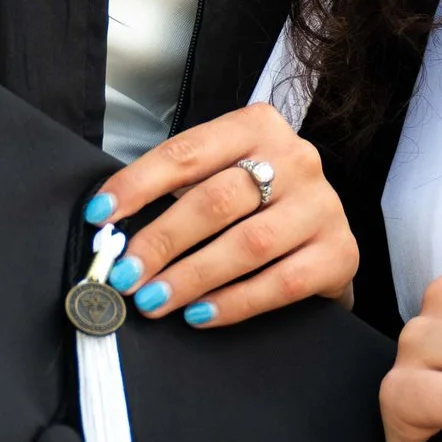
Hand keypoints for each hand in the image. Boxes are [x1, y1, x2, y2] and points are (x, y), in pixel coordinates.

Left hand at [92, 103, 357, 325]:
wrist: (322, 234)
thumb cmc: (257, 203)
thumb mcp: (221, 174)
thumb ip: (177, 191)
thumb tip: (112, 230)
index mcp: (258, 126)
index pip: (186, 153)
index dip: (138, 185)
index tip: (100, 216)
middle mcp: (296, 159)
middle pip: (217, 200)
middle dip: (163, 240)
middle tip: (126, 274)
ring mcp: (323, 205)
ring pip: (249, 244)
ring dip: (192, 277)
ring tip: (154, 300)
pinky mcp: (340, 252)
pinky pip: (281, 283)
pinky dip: (234, 303)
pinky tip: (200, 314)